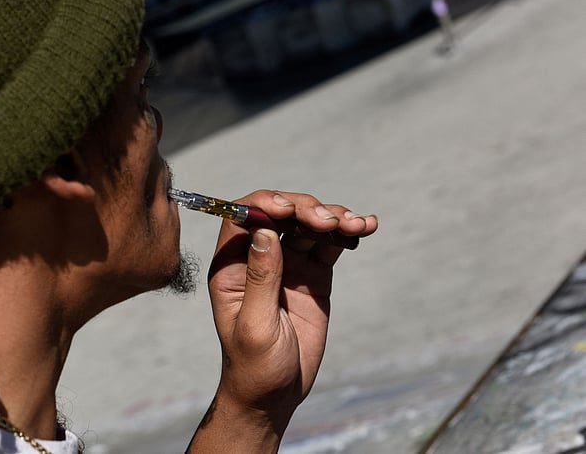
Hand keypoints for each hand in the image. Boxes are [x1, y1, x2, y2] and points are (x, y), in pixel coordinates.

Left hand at [188, 190, 376, 451]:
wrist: (275, 394)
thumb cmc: (254, 364)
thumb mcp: (255, 325)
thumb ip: (260, 278)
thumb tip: (265, 231)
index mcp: (231, 265)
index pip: (241, 217)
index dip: (265, 203)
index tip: (291, 208)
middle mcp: (258, 257)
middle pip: (280, 213)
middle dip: (306, 209)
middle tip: (331, 221)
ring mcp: (288, 263)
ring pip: (308, 225)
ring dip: (334, 217)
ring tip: (358, 224)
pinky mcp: (313, 274)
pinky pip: (330, 245)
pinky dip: (348, 233)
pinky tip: (366, 227)